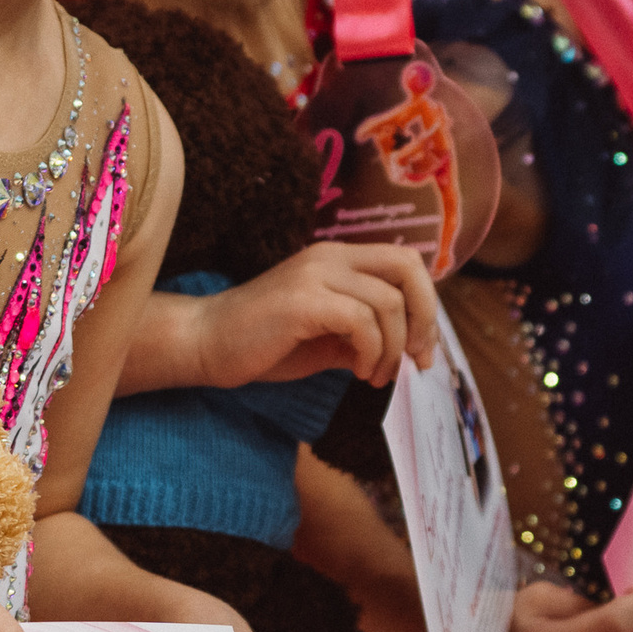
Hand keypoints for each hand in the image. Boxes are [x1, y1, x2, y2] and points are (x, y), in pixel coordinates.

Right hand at [187, 241, 438, 387]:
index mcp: (339, 258)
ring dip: (392, 348)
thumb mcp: (328, 337)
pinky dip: (371, 351)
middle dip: (424, 316)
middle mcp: (331, 256)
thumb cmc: (265, 343)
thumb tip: (408, 349)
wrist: (206, 342)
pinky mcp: (303, 300)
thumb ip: (365, 334)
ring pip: (388, 301)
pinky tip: (357, 372)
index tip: (421, 349)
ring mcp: (316, 274)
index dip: (426, 304)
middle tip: (416, 358)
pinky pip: (361, 321)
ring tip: (376, 375)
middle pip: (407, 267)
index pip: (405, 262)